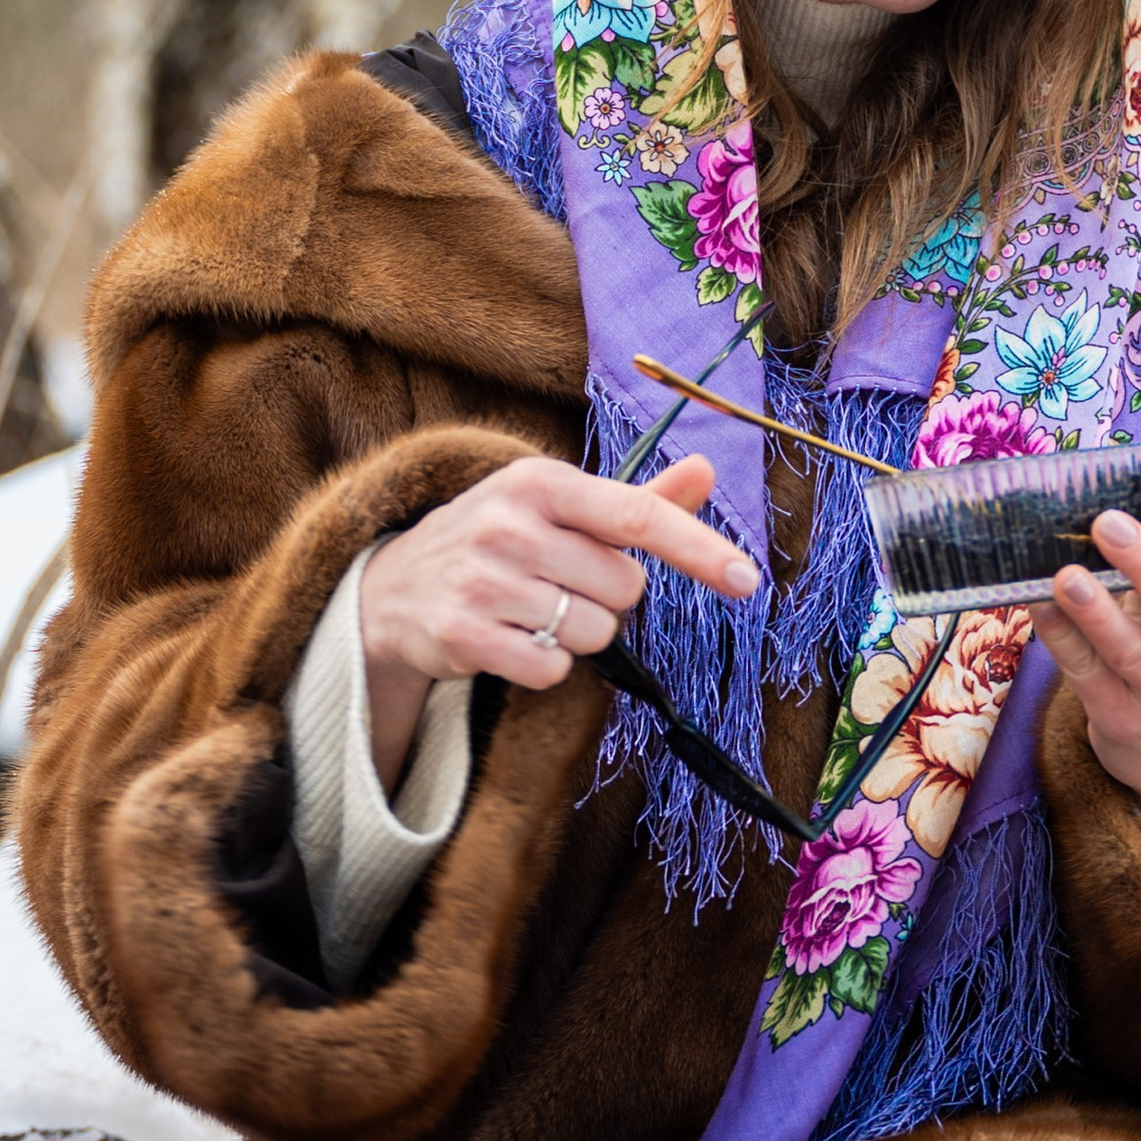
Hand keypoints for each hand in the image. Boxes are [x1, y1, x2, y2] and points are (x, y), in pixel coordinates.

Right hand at [355, 452, 753, 790]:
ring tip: (530, 611)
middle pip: (624, 589)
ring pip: (593, 633)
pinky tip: (512, 640)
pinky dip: (546, 665)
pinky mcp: (462, 633)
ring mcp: (482, 579)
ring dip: (576, 634)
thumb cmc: (499, 541)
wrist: (395, 587)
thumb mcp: (559, 507)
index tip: (746, 580)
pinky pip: (553, 669)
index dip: (698, 549)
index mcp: (541, 482)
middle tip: (560, 586)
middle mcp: (509, 523)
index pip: (636, 516)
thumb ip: (635, 500)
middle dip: (608, 599)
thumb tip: (707, 470)